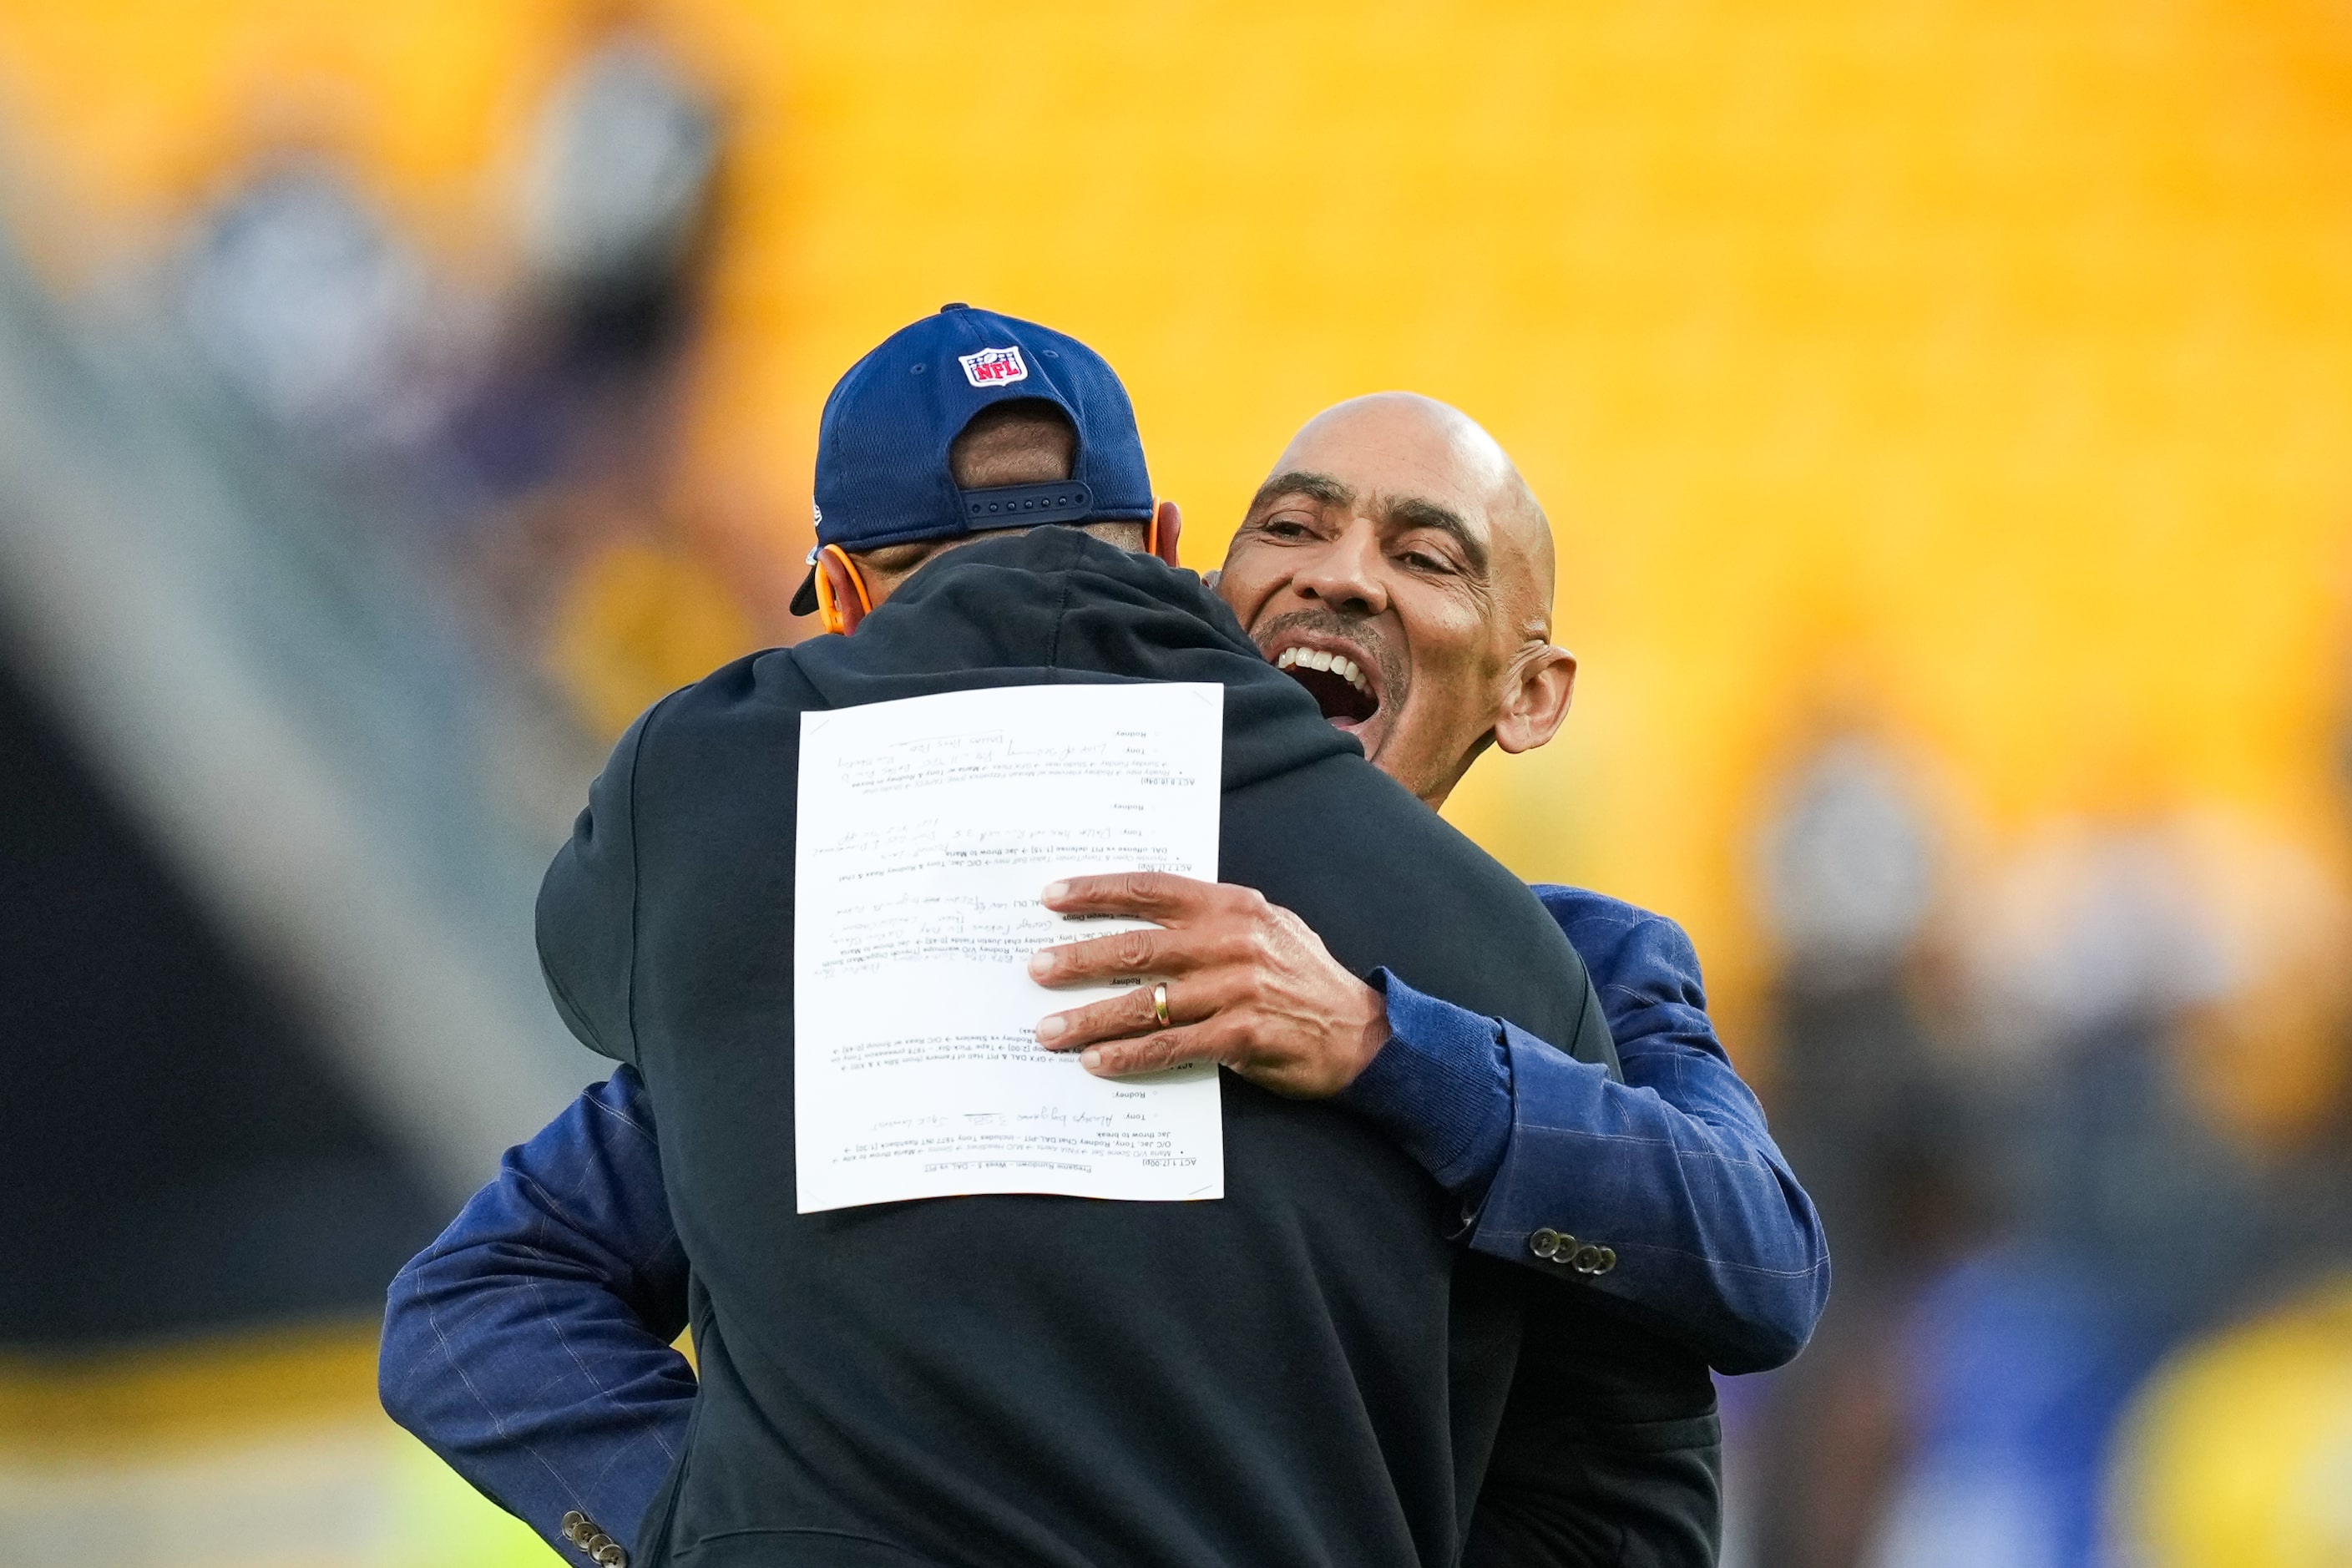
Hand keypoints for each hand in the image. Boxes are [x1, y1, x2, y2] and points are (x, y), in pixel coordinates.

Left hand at [1027, 872, 1390, 1098]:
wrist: (1360, 1032)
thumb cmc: (1303, 976)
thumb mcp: (1266, 926)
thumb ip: (1211, 919)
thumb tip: (1142, 917)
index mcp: (1232, 906)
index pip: (1151, 889)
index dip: (1097, 891)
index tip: (1050, 897)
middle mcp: (1231, 941)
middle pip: (1136, 947)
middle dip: (1078, 959)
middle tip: (1035, 970)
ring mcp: (1236, 989)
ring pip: (1144, 1003)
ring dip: (1089, 1018)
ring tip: (1048, 1029)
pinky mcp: (1241, 1035)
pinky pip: (1169, 1046)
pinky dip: (1128, 1056)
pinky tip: (1096, 1062)